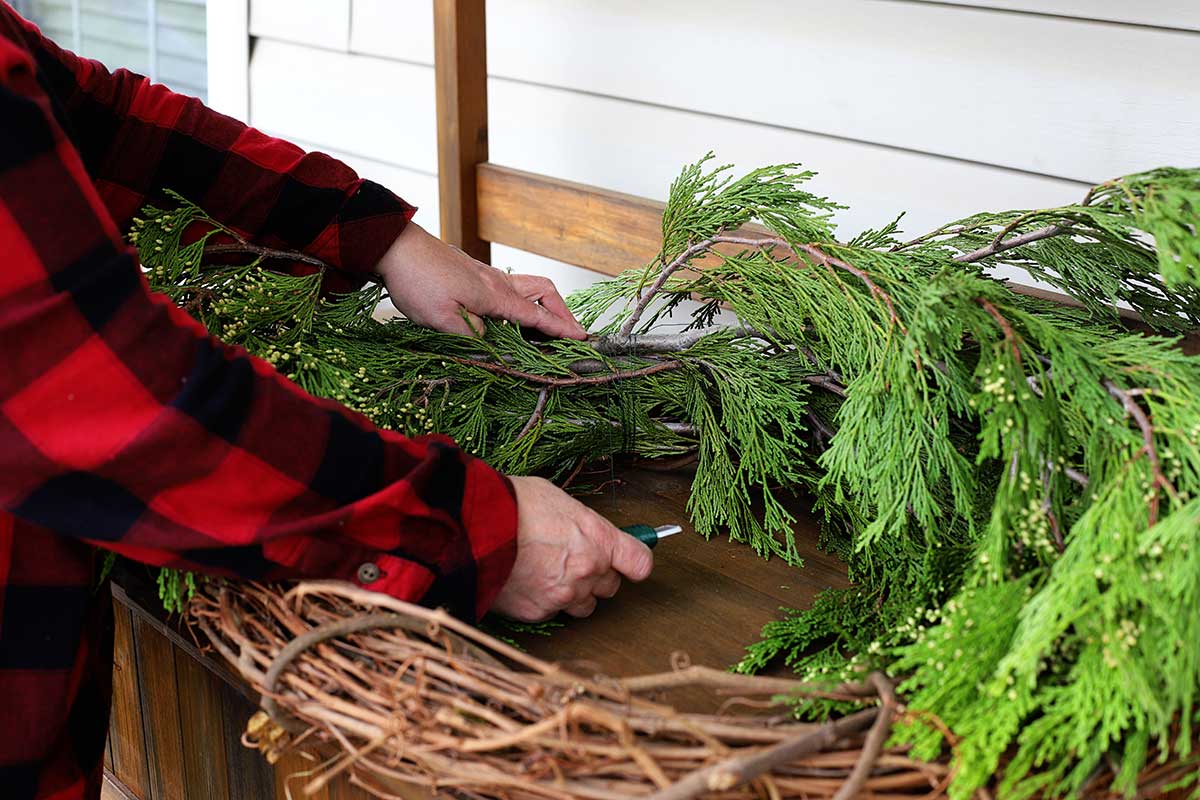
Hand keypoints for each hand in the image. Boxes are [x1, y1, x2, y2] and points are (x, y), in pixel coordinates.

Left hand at [375, 222, 587, 338]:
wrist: (394, 246)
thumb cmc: (416, 281)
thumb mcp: (443, 320)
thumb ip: (473, 336)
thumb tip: (493, 344)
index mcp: (494, 295)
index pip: (537, 316)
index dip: (561, 329)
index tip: (582, 339)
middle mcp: (496, 282)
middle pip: (543, 292)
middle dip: (561, 311)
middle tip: (570, 331)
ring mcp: (485, 274)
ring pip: (527, 287)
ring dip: (542, 305)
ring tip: (545, 326)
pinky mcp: (471, 273)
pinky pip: (509, 286)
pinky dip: (522, 300)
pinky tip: (509, 315)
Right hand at [491, 476, 653, 620]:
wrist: (473, 528)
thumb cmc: (513, 504)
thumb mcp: (558, 499)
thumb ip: (582, 524)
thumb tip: (588, 532)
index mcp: (599, 539)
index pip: (639, 562)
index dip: (634, 562)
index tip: (629, 561)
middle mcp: (588, 571)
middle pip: (611, 586)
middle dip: (597, 576)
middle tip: (573, 560)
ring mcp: (564, 596)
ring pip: (584, 606)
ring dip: (574, 594)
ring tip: (548, 573)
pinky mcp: (538, 613)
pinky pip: (551, 613)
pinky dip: (543, 601)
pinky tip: (526, 582)